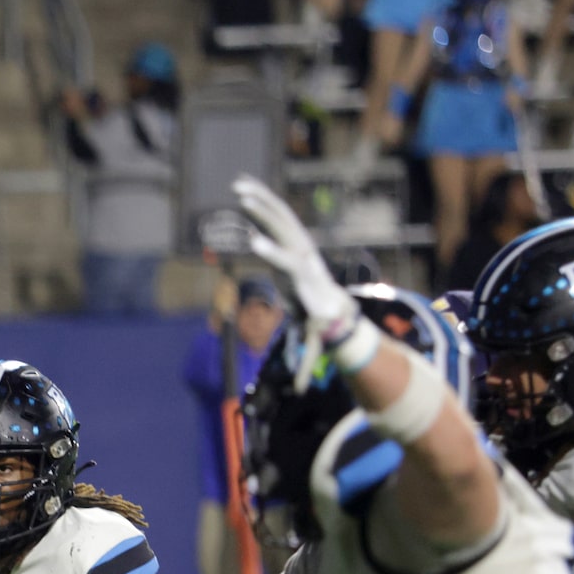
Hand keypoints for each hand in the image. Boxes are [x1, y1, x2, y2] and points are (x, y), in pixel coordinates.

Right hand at [232, 175, 355, 364]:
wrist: (336, 307)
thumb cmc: (320, 324)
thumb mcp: (315, 341)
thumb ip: (309, 361)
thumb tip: (305, 388)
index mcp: (306, 276)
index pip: (290, 261)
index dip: (273, 252)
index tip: (254, 242)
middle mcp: (305, 253)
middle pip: (287, 227)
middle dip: (266, 213)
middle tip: (243, 199)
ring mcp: (301, 242)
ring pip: (282, 214)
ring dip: (261, 199)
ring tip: (237, 185)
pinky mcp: (294, 238)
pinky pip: (277, 215)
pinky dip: (262, 201)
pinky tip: (244, 187)